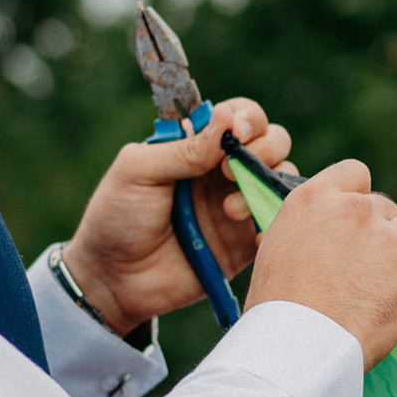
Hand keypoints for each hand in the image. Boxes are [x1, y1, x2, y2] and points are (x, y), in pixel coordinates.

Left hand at [64, 97, 293, 335]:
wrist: (114, 280)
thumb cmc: (117, 217)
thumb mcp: (138, 172)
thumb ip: (183, 149)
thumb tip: (226, 117)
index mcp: (196, 146)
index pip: (238, 116)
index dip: (246, 118)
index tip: (235, 133)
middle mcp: (223, 171)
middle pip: (273, 140)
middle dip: (264, 148)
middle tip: (226, 172)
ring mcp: (238, 205)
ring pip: (282, 178)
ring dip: (265, 185)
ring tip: (229, 212)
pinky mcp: (245, 242)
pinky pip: (279, 224)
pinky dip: (277, 224)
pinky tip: (254, 235)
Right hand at [245, 159, 396, 367]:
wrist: (296, 348)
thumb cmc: (275, 311)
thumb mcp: (274, 250)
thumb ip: (305, 229)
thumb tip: (317, 235)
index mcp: (314, 199)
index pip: (355, 173)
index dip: (359, 198)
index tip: (354, 223)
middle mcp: (354, 209)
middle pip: (385, 207)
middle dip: (380, 233)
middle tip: (365, 269)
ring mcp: (388, 239)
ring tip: (387, 287)